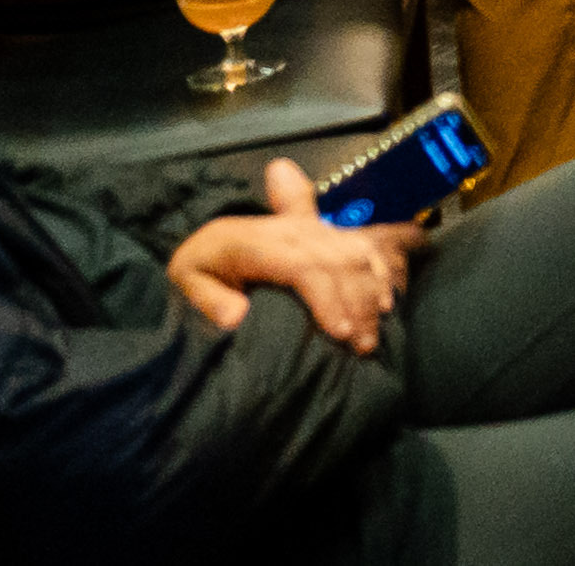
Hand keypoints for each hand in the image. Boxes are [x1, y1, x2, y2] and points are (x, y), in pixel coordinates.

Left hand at [166, 158, 421, 348]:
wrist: (212, 236)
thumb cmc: (201, 266)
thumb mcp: (187, 278)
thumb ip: (209, 299)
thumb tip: (236, 317)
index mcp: (255, 241)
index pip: (303, 266)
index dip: (327, 298)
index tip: (340, 334)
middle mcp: (291, 230)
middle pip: (339, 261)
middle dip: (358, 303)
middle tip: (364, 347)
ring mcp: (313, 227)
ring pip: (357, 252)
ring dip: (372, 291)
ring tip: (375, 333)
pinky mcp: (328, 231)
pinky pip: (365, 244)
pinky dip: (382, 271)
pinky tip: (387, 303)